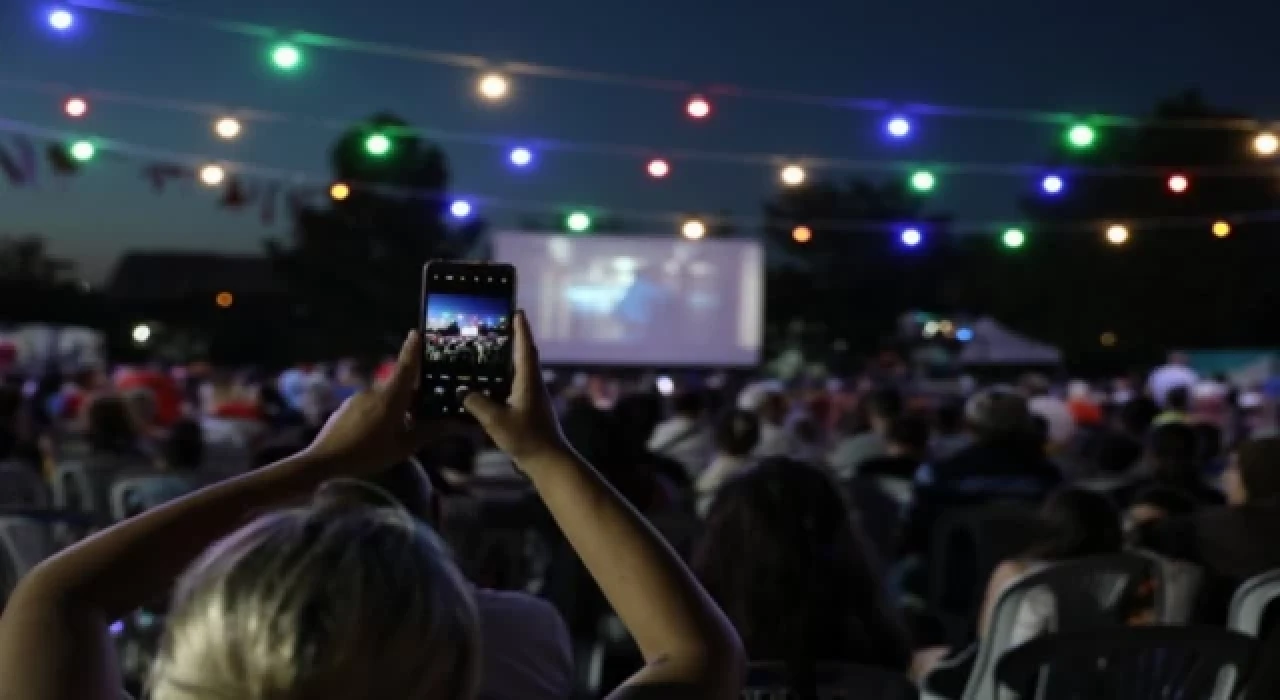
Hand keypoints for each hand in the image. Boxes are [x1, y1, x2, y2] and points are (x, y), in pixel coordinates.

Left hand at [301, 330, 431, 472]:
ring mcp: (358, 398)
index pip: (406, 367)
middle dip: (410, 397)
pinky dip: (378, 414)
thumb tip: (452, 423)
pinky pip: (370, 405)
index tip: (416, 332)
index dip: (412, 349)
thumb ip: (427, 433)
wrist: (324, 460)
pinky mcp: (347, 407)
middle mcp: (374, 392)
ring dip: (394, 409)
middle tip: (420, 415)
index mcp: (391, 398)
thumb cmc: (367, 453)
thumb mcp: (402, 447)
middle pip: (398, 387)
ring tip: (396, 432)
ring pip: (384, 398)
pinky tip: (376, 435)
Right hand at [464, 311, 566, 466]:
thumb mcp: (496, 420)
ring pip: (521, 370)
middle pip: (525, 355)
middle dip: (515, 339)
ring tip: (492, 350)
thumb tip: (461, 392)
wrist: (547, 460)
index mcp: (528, 380)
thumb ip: (477, 403)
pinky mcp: (530, 408)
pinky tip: (493, 383)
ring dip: (510, 358)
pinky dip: (506, 377)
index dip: (521, 328)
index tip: (516, 311)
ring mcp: (533, 396)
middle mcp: (533, 384)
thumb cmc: (526, 438)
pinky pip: (517, 384)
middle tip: (501, 326)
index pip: (525, 347)